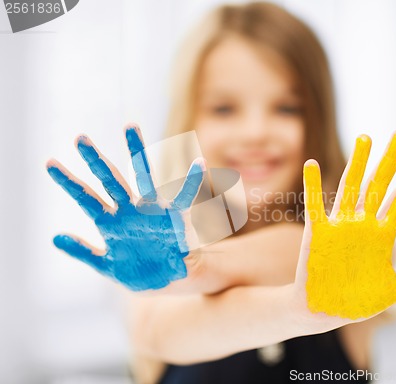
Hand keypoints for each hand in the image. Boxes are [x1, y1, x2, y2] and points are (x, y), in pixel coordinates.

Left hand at [46, 126, 204, 290]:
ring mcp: (151, 211)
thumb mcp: (106, 265)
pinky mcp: (174, 217)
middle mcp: (130, 210)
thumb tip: (55, 237)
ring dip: (136, 153)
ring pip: (143, 177)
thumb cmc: (137, 271)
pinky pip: (185, 197)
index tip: (49, 163)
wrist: (165, 281)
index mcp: (111, 222)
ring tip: (129, 127)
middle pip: (110, 180)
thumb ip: (83, 251)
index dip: (69, 182)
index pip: (86, 198)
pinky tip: (199, 163)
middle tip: (79, 139)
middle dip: (94, 161)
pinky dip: (192, 181)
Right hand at [294, 131, 395, 322]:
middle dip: (389, 160)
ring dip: (358, 164)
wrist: (324, 312)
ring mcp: (339, 227)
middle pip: (378, 185)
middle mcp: (362, 225)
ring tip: (366, 138)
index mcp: (381, 236)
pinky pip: (314, 205)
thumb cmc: (357, 302)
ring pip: (350, 188)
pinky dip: (312, 185)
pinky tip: (313, 164)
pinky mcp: (316, 233)